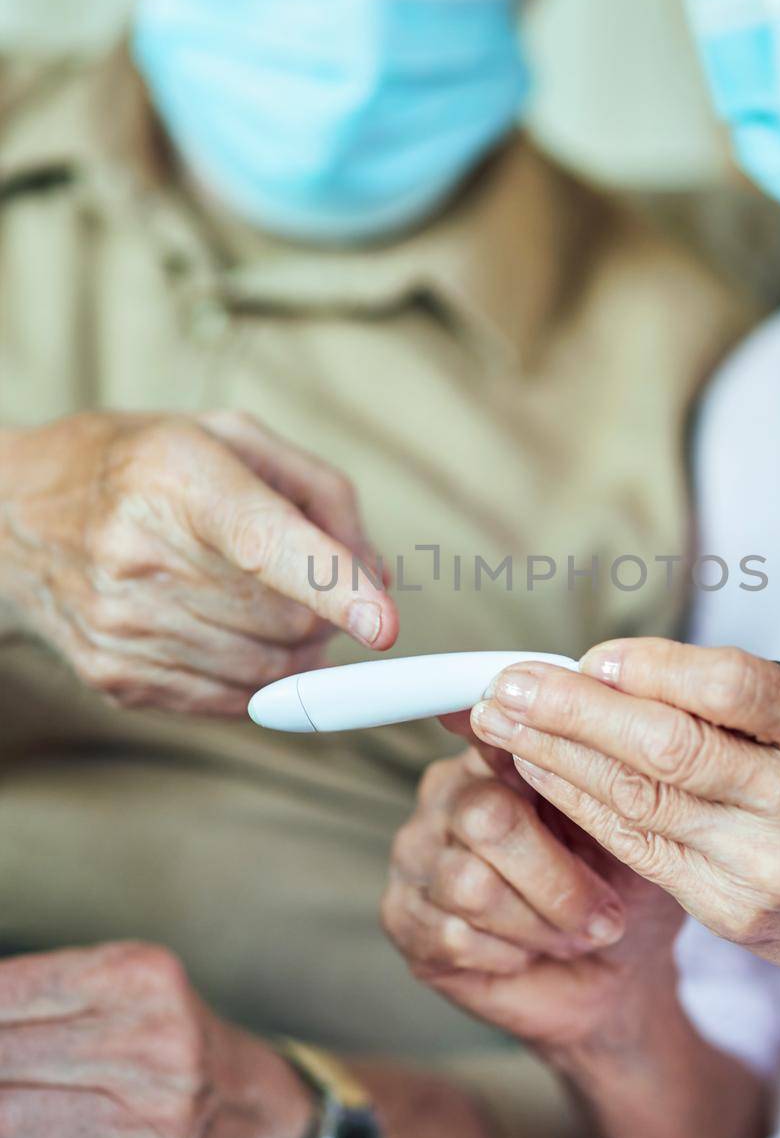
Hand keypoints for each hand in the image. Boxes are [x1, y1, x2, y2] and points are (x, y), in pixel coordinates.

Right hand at [0, 410, 397, 714]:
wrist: (12, 514)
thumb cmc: (141, 465)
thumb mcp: (229, 438)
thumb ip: (320, 494)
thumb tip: (377, 575)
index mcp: (177, 477)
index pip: (267, 544)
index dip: (333, 586)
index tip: (384, 623)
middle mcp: (139, 553)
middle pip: (285, 619)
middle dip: (324, 611)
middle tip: (310, 584)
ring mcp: (121, 624)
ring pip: (267, 669)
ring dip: (297, 649)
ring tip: (271, 606)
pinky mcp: (113, 676)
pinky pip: (229, 700)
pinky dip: (260, 678)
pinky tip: (238, 635)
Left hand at [0, 943, 314, 1137]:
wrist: (267, 1125)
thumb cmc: (182, 1050)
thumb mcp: (132, 988)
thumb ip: (46, 992)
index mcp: (143, 979)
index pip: (9, 990)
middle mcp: (152, 1045)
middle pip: (2, 1056)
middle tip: (1, 1071)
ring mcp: (148, 1120)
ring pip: (4, 1119)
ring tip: (8, 1103)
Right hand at [381, 747, 684, 1056]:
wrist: (613, 976)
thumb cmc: (625, 892)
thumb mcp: (635, 832)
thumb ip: (607, 777)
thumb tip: (600, 718)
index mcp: (503, 754)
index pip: (496, 730)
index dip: (519, 744)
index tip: (544, 766)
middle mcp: (449, 792)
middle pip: (487, 817)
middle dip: (558, 881)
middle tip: (604, 915)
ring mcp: (417, 851)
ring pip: (471, 885)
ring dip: (539, 924)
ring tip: (572, 936)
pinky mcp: (402, 914)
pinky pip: (453, 936)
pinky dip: (510, 955)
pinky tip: (529, 951)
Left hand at [469, 641, 779, 1007]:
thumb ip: (750, 696)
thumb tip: (618, 666)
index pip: (733, 687)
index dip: (649, 667)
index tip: (587, 655)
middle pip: (670, 748)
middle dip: (573, 712)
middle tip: (507, 684)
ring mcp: (769, 865)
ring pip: (641, 802)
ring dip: (556, 757)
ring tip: (500, 722)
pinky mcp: (733, 912)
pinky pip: (639, 850)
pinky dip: (581, 806)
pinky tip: (539, 774)